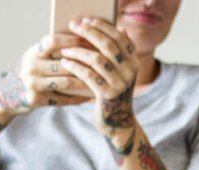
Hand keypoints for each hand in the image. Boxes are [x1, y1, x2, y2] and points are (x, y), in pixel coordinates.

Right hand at [0, 32, 95, 116]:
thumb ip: (52, 52)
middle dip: (85, 65)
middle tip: (103, 67)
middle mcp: (31, 66)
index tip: (90, 43)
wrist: (7, 94)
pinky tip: (90, 97)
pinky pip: (63, 99)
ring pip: (66, 82)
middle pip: (64, 64)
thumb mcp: (35, 58)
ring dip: (86, 83)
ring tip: (100, 82)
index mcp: (32, 52)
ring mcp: (33, 84)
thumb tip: (84, 43)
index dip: (72, 41)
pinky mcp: (37, 99)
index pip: (52, 41)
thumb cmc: (30, 72)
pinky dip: (79, 98)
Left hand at [55, 18, 140, 137]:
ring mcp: (120, 83)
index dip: (102, 26)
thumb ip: (121, 51)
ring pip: (96, 59)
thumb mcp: (121, 70)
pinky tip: (65, 62)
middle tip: (72, 26)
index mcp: (134, 62)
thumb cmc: (113, 90)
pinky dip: (74, 66)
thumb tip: (120, 28)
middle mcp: (130, 72)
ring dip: (77, 51)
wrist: (117, 120)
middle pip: (108, 45)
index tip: (85, 20)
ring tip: (64, 49)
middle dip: (88, 33)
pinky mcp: (107, 94)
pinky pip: (88, 75)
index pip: (119, 37)